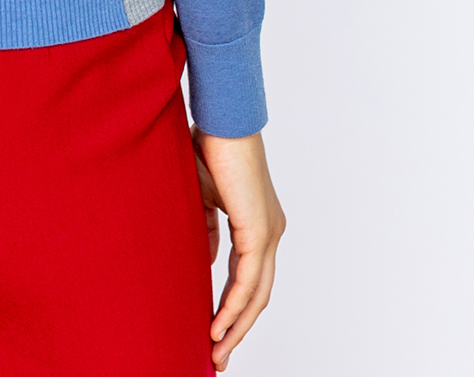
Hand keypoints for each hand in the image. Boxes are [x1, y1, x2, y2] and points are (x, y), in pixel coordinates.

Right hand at [191, 126, 285, 370]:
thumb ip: (208, 230)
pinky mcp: (259, 231)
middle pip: (258, 294)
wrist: (220, 119)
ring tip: (216, 350)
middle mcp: (270, 231)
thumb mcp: (203, 198)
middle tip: (218, 356)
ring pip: (257, 294)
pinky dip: (233, 306)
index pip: (248, 277)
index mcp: (259, 223)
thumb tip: (206, 262)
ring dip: (236, 325)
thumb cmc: (209, 148)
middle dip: (237, 328)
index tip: (213, 332)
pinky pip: (248, 281)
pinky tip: (218, 325)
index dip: (231, 306)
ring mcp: (269, 233)